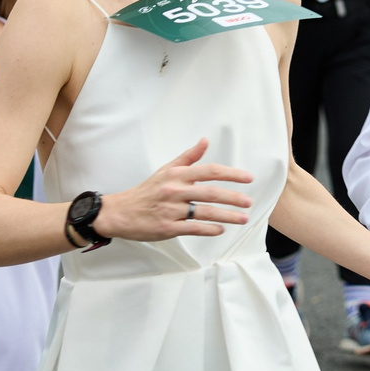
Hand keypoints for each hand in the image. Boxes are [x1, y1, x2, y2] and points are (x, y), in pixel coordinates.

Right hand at [97, 139, 255, 239]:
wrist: (121, 212)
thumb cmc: (147, 191)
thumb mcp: (166, 170)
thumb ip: (188, 157)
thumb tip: (205, 140)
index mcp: (177, 175)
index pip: (209, 171)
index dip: (231, 174)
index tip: (247, 178)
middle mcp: (175, 191)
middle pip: (211, 192)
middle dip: (233, 197)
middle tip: (249, 201)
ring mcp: (171, 210)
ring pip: (205, 212)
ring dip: (227, 216)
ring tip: (243, 218)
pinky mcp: (168, 227)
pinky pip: (193, 228)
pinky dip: (209, 229)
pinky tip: (221, 230)